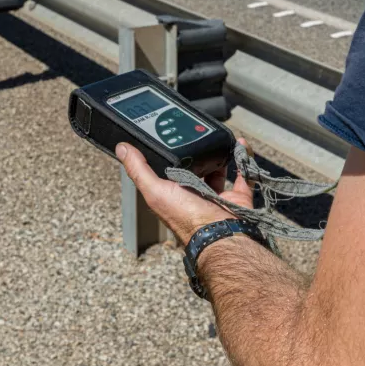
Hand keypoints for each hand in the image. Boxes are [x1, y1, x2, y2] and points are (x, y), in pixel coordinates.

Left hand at [116, 139, 253, 243]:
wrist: (221, 232)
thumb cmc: (186, 217)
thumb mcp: (155, 190)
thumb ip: (139, 169)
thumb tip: (122, 148)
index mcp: (173, 193)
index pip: (167, 170)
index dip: (168, 154)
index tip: (169, 134)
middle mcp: (194, 194)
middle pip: (194, 167)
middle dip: (196, 152)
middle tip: (196, 133)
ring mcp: (216, 194)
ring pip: (218, 168)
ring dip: (219, 153)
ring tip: (217, 138)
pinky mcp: (236, 195)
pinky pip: (242, 173)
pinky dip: (243, 158)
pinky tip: (240, 144)